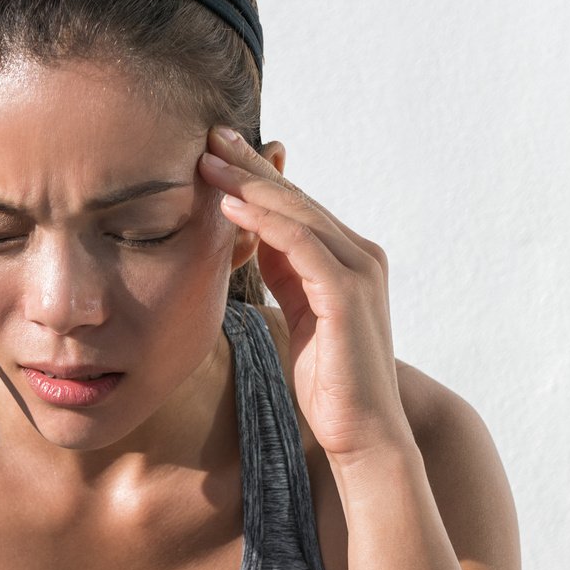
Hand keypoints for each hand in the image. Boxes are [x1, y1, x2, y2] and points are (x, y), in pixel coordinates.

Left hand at [197, 125, 409, 464]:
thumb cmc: (328, 383)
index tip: (215, 153)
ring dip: (248, 185)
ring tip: (207, 162)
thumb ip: (286, 276)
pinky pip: (300, 244)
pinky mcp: (348, 294)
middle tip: (209, 136)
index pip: (295, 206)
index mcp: (346, 259)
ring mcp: (357, 271)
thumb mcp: (300, 315)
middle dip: (250, 166)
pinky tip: (230, 205)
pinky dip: (265, 221)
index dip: (255, 177)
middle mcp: (359, 255)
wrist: (362, 433)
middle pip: (295, 199)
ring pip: (296, 213)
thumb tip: (254, 242)